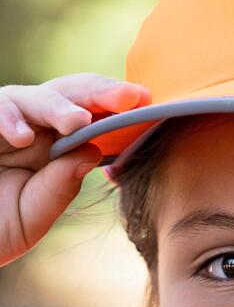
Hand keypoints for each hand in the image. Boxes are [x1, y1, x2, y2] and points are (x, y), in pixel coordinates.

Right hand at [0, 72, 150, 266]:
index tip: (146, 102)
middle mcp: (32, 128)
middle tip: (129, 97)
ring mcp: (6, 123)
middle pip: (69, 95)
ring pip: (35, 97)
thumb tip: (93, 151)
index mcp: (54, 146)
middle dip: (101, 93)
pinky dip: (9, 119)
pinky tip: (22, 137)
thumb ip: (60, 185)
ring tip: (77, 121)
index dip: (116, 108)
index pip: (90, 116)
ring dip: (58, 106)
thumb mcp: (34, 213)